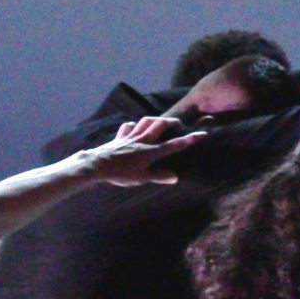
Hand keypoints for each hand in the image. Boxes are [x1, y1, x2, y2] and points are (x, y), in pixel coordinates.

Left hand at [83, 118, 206, 186]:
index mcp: (151, 152)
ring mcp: (130, 137)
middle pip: (160, 125)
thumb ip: (159, 176)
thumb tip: (176, 177)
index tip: (202, 134)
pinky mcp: (119, 138)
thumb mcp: (141, 178)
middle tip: (177, 123)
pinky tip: (134, 128)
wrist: (97, 165)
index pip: (175, 145)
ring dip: (154, 119)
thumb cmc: (120, 173)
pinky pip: (128, 127)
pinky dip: (133, 126)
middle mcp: (143, 141)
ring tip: (159, 121)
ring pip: (145, 121)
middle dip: (171, 122)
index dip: (190, 139)